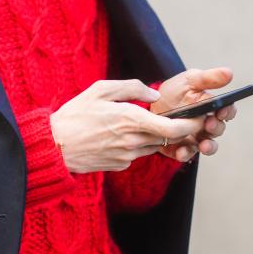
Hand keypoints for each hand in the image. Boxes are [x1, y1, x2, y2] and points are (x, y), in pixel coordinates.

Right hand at [49, 79, 205, 172]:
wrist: (53, 147)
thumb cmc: (74, 115)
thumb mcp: (100, 90)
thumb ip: (131, 87)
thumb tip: (154, 95)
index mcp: (131, 119)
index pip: (174, 127)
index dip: (192, 124)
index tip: (199, 117)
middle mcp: (133, 140)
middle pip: (167, 138)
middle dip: (175, 129)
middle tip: (174, 117)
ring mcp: (126, 156)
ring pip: (152, 146)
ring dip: (152, 136)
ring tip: (134, 124)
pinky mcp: (119, 165)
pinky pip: (136, 154)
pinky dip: (134, 145)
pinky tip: (116, 137)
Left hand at [150, 67, 238, 161]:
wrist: (148, 107)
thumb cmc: (172, 92)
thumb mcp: (188, 81)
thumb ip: (208, 78)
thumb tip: (229, 73)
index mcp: (212, 107)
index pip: (227, 111)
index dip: (228, 112)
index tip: (223, 110)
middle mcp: (206, 124)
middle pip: (218, 129)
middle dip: (216, 128)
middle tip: (208, 124)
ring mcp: (195, 138)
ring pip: (208, 145)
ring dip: (208, 146)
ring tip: (204, 144)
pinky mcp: (181, 148)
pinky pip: (186, 154)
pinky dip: (185, 154)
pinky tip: (181, 151)